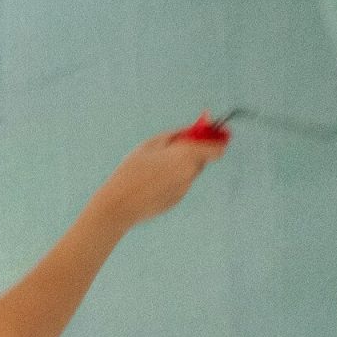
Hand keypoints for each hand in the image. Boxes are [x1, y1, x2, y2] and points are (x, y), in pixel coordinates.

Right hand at [93, 129, 223, 227]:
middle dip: (191, 152)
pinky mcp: (175, 201)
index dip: (217, 140)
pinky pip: (177, 185)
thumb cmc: (132, 171)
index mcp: (187, 156)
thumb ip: (176, 135)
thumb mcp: (151, 144)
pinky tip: (149, 183)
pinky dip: (169, 181)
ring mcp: (184, 189)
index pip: (218, 148)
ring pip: (188, 172)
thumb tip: (192, 130)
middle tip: (171, 149)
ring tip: (152, 169)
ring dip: (177, 167)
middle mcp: (190, 173)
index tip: (211, 135)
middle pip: (201, 159)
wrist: (118, 205)